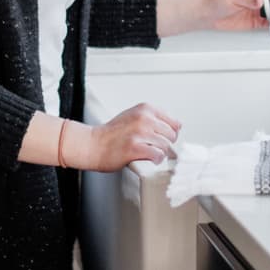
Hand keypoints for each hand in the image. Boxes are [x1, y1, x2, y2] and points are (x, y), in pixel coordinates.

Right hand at [67, 103, 181, 170]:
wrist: (93, 144)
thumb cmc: (111, 133)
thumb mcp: (133, 116)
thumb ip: (153, 118)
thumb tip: (177, 126)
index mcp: (145, 109)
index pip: (174, 123)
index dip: (171, 134)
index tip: (164, 139)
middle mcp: (144, 118)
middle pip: (171, 136)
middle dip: (166, 145)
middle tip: (156, 149)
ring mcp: (139, 133)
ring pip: (165, 146)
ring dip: (161, 154)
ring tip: (151, 154)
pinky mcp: (135, 147)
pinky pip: (158, 155)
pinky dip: (156, 160)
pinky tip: (149, 159)